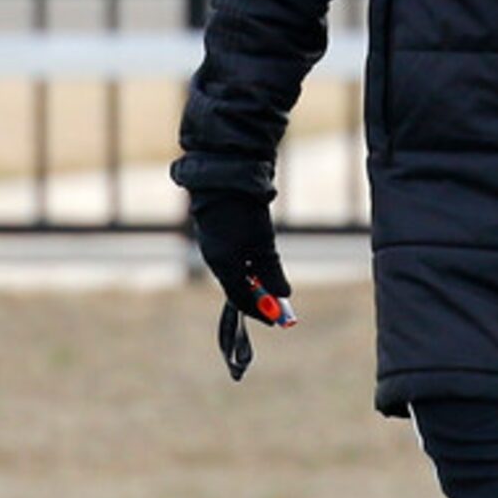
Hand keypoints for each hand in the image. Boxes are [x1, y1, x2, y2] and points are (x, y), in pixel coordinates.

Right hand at [187, 190, 296, 379]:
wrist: (226, 178)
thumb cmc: (244, 215)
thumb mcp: (264, 247)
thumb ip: (272, 273)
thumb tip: (283, 296)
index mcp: (223, 267)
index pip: (240, 299)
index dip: (259, 310)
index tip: (275, 319)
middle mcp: (214, 258)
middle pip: (236, 286)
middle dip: (257, 296)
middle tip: (277, 301)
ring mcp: (214, 244)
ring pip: (235, 271)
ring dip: (252, 280)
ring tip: (269, 282)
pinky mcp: (218, 231)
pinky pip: (233, 257)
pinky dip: (247, 265)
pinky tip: (258, 260)